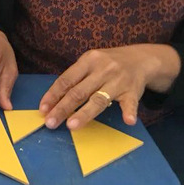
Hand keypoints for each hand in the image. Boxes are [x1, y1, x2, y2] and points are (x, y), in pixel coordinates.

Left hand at [39, 44, 179, 129]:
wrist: (141, 59)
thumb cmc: (108, 64)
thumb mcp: (90, 63)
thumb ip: (75, 78)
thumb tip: (53, 100)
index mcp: (88, 60)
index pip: (66, 80)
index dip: (53, 95)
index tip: (43, 109)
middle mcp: (102, 69)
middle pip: (79, 91)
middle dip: (63, 108)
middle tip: (50, 123)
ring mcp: (118, 80)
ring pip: (99, 99)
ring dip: (85, 113)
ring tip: (72, 125)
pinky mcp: (133, 91)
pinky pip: (131, 103)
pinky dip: (129, 112)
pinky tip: (127, 121)